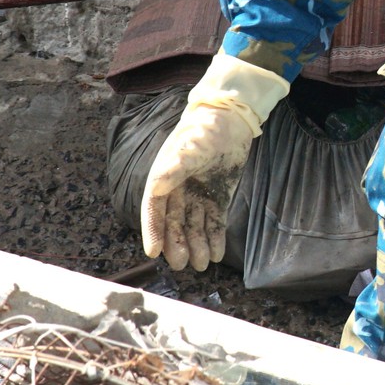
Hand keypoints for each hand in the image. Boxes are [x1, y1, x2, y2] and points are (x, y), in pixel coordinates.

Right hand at [141, 99, 257, 270]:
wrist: (231, 121)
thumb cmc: (206, 130)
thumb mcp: (191, 147)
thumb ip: (176, 167)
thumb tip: (156, 185)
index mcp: (164, 179)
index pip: (154, 210)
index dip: (152, 231)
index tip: (154, 252)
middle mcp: (177, 191)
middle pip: (174, 223)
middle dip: (177, 244)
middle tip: (182, 264)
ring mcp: (197, 197)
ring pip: (194, 227)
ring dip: (197, 246)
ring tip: (203, 264)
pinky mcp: (216, 199)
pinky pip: (213, 223)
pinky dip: (215, 239)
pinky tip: (218, 254)